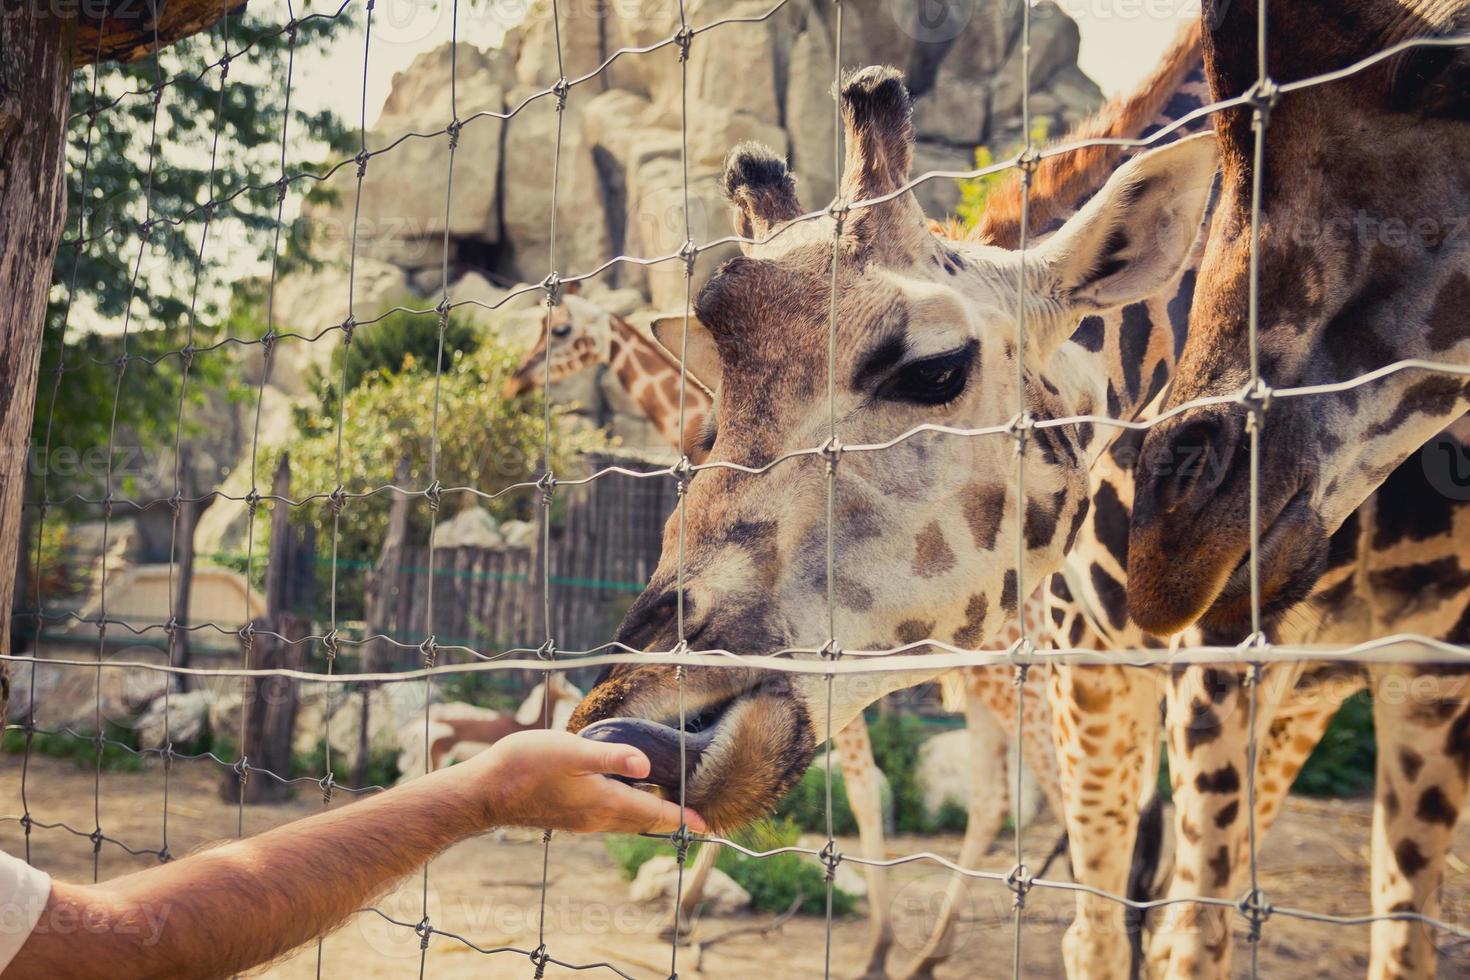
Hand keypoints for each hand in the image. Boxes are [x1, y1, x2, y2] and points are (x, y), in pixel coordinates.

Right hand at [465, 729, 706, 834]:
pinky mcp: (568, 815)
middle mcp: (597, 818)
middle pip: (644, 822)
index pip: (653, 813)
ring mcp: (582, 820)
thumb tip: (645, 763)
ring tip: (669, 808)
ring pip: (627, 821)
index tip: (706, 824)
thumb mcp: (570, 751)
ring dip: (650, 817)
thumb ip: (609, 756)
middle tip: (696, 819)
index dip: (681, 817)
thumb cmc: (525, 766)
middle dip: (671, 820)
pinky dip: (629, 812)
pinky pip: (611, 818)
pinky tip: (628, 797)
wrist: (485, 792)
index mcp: (603, 803)